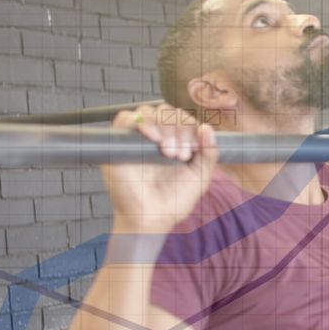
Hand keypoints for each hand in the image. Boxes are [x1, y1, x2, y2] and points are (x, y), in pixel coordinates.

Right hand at [102, 104, 218, 232]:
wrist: (152, 218)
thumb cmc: (175, 201)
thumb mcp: (201, 176)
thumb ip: (209, 153)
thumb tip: (207, 127)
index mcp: (176, 141)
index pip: (183, 118)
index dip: (190, 128)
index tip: (191, 152)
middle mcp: (157, 137)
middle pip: (167, 111)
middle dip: (178, 128)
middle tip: (178, 155)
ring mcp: (137, 138)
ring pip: (148, 111)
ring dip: (163, 125)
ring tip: (166, 151)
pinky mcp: (118, 142)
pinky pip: (125, 118)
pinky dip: (140, 121)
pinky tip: (151, 137)